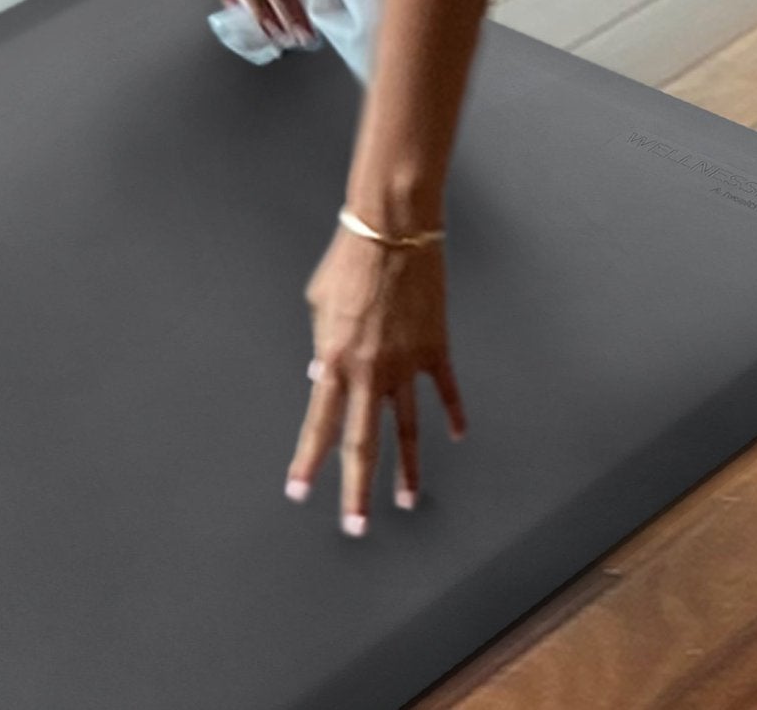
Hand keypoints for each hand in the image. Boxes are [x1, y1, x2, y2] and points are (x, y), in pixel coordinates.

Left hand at [286, 224, 465, 535]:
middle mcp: (369, 370)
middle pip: (362, 441)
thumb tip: (319, 375)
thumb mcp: (318, 302)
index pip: (319, 423)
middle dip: (356, 488)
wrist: (393, 230)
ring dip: (407, 469)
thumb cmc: (349, 260)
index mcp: (334, 359)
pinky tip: (456, 437)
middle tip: (354, 526)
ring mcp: (406, 363)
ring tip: (407, 502)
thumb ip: (320, 343)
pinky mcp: (435, 348)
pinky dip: (452, 414)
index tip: (300, 491)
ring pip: (407, 428)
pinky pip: (445, 390)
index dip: (309, 460)